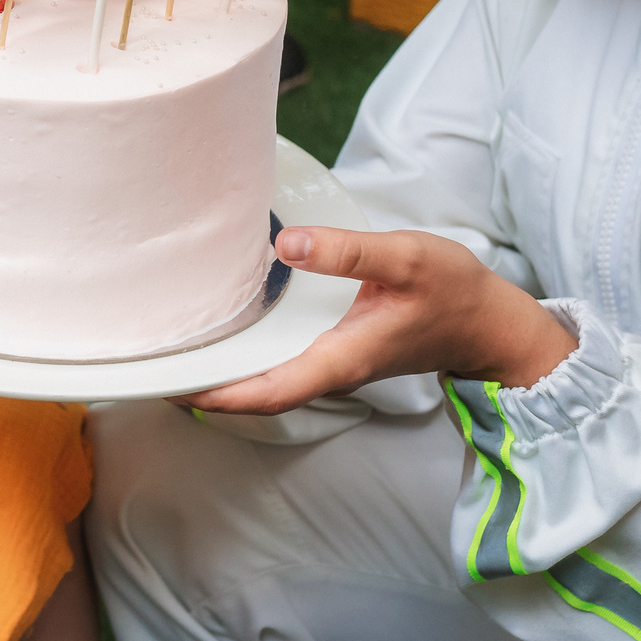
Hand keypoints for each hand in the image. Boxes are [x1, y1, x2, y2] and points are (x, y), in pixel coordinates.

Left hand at [183, 227, 576, 416]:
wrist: (490, 321)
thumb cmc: (453, 292)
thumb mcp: (405, 259)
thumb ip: (348, 252)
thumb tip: (286, 245)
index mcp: (340, 357)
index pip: (269, 391)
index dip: (219, 395)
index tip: (173, 389)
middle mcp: (331, 367)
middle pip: (257, 392)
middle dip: (206, 387)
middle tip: (151, 369)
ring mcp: (334, 360)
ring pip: (268, 378)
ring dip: (223, 371)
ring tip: (173, 351)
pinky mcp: (338, 346)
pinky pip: (282, 360)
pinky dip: (249, 354)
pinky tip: (227, 330)